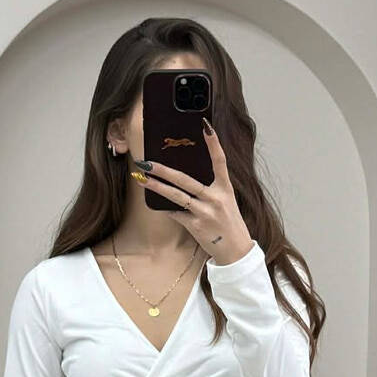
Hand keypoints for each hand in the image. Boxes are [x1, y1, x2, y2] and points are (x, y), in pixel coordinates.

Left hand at [135, 119, 253, 264]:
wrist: (235, 251)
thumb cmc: (228, 224)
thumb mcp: (225, 202)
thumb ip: (210, 189)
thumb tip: (184, 177)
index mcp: (225, 188)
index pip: (220, 160)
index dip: (213, 143)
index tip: (205, 126)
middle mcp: (216, 198)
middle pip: (185, 179)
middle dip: (164, 170)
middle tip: (147, 162)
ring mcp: (205, 212)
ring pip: (176, 196)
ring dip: (156, 186)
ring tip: (141, 178)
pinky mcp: (196, 226)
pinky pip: (175, 213)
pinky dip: (166, 208)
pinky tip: (156, 203)